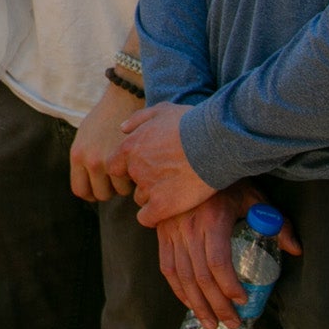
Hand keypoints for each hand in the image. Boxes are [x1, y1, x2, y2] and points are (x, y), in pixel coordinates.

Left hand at [71, 80, 140, 201]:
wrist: (125, 98)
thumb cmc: (106, 117)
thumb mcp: (85, 136)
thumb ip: (84, 159)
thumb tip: (88, 185)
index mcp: (77, 155)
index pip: (80, 190)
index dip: (92, 193)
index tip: (102, 189)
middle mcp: (90, 161)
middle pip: (100, 194)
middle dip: (110, 189)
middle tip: (118, 178)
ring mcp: (109, 161)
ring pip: (118, 192)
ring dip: (124, 185)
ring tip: (129, 171)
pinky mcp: (128, 160)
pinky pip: (132, 183)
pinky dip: (136, 180)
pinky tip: (139, 168)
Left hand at [118, 102, 216, 225]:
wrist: (214, 142)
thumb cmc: (191, 123)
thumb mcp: (161, 111)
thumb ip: (138, 119)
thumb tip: (123, 128)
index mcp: (129, 147)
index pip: (114, 166)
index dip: (127, 168)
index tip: (144, 167)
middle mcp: (134, 168)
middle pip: (131, 182)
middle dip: (144, 180)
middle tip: (165, 177)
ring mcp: (147, 187)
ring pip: (141, 199)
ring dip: (153, 197)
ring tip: (174, 189)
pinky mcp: (163, 205)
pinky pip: (147, 218)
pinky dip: (154, 217)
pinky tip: (167, 211)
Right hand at [154, 182, 302, 328]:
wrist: (191, 158)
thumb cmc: (227, 179)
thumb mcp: (254, 196)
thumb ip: (275, 223)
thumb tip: (295, 250)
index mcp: (211, 219)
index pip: (217, 261)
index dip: (229, 286)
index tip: (243, 300)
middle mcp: (187, 227)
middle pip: (200, 275)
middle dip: (216, 305)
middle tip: (232, 323)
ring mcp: (171, 230)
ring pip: (181, 275)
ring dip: (196, 304)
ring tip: (211, 323)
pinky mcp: (162, 232)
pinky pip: (166, 266)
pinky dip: (177, 289)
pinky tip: (189, 303)